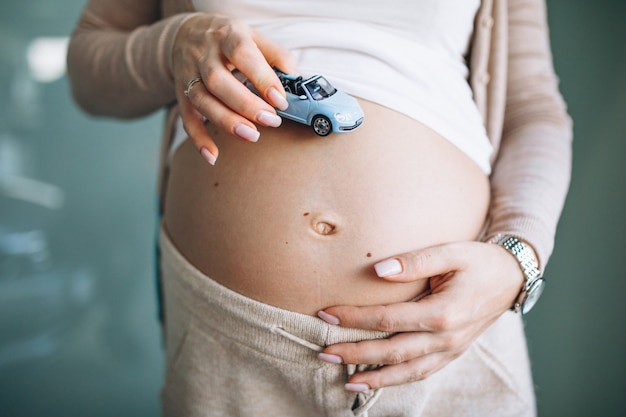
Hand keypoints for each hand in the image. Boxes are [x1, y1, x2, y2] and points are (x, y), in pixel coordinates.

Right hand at [171, 14, 295, 163]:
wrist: (185, 32)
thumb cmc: (228, 38)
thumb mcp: (254, 35)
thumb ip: (276, 55)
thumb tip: (294, 77)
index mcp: (227, 35)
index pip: (242, 54)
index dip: (262, 77)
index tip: (280, 100)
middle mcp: (203, 54)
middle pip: (218, 81)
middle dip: (245, 104)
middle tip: (270, 121)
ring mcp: (188, 74)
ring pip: (202, 100)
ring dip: (226, 121)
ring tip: (252, 136)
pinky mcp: (181, 93)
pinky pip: (186, 118)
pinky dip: (198, 139)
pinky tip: (213, 156)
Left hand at [317, 241, 524, 391]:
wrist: (512, 278)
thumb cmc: (480, 262)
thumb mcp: (451, 252)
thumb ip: (415, 261)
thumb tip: (378, 270)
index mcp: (443, 312)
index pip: (388, 319)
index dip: (355, 318)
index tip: (327, 314)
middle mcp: (446, 338)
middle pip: (391, 352)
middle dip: (354, 353)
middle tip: (323, 352)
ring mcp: (450, 350)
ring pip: (406, 371)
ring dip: (374, 377)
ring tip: (345, 379)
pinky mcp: (452, 354)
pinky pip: (422, 373)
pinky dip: (397, 380)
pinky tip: (377, 381)